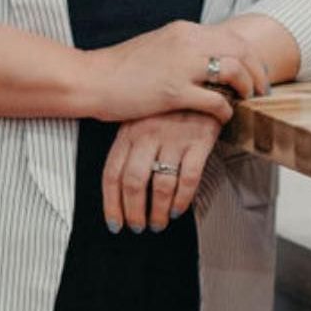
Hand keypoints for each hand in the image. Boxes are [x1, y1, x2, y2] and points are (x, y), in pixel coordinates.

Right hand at [84, 20, 270, 123]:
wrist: (92, 78)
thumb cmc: (122, 68)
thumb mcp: (158, 47)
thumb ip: (184, 49)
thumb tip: (208, 60)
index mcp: (183, 30)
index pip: (232, 36)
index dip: (251, 57)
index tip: (256, 75)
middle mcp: (186, 41)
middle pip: (240, 50)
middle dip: (257, 72)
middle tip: (261, 93)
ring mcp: (181, 65)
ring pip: (234, 70)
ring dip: (247, 89)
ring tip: (246, 103)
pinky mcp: (173, 91)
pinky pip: (215, 100)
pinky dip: (226, 109)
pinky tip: (224, 118)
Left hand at [102, 111, 219, 233]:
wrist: (199, 83)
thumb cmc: (164, 109)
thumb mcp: (137, 120)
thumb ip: (127, 149)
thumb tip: (116, 190)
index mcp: (128, 132)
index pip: (112, 173)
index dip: (112, 203)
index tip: (115, 223)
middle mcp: (148, 135)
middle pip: (134, 183)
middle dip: (134, 211)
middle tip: (138, 227)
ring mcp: (174, 138)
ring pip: (161, 185)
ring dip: (158, 212)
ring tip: (158, 223)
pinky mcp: (198, 141)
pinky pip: (188, 179)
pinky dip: (182, 199)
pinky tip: (177, 210)